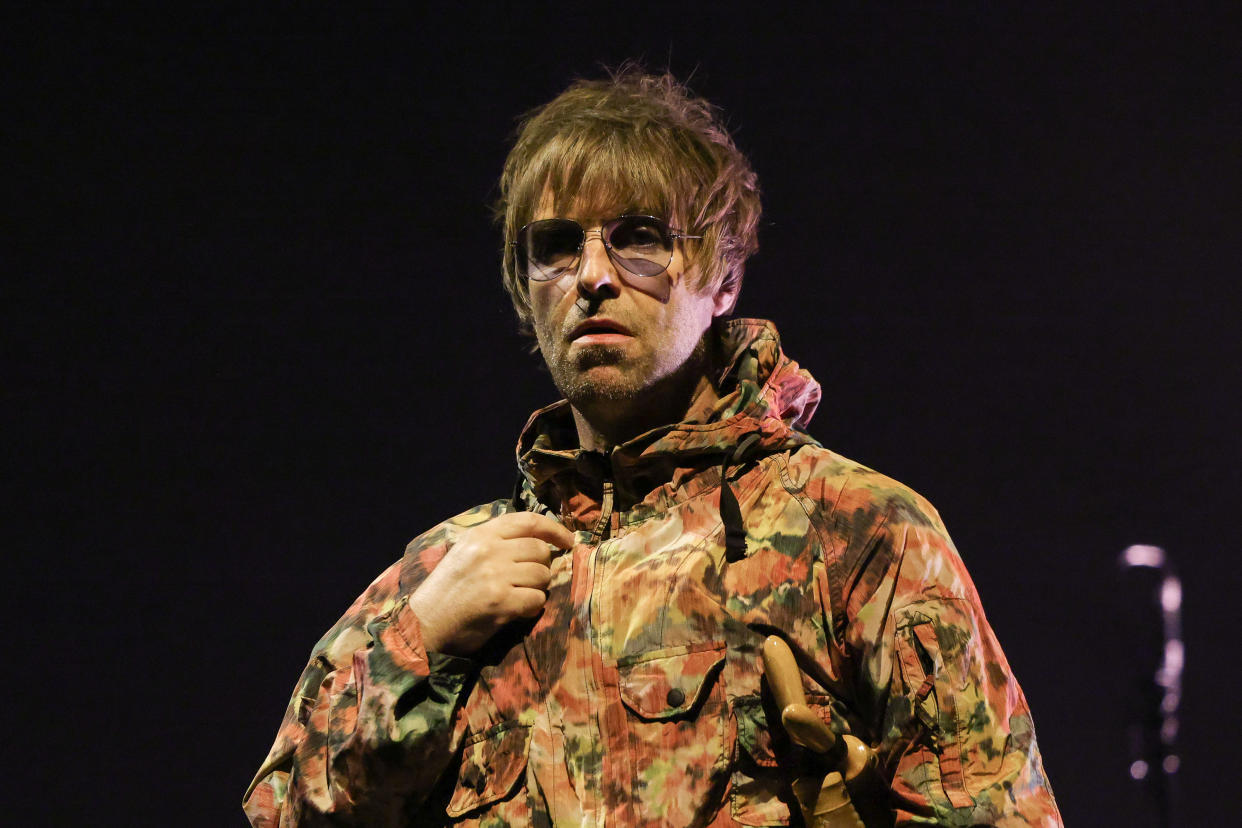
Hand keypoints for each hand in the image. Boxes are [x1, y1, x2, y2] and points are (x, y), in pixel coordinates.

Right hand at [408, 512, 574, 655]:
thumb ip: (496, 542)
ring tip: (517, 595)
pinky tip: (515, 611)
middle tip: (528, 580)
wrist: (424, 625)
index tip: (568, 540)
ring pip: (542, 575)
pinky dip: (531, 608)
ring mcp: (495, 575)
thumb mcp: (465, 553)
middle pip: (540, 550)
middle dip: (542, 567)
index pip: (528, 521)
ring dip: (536, 589)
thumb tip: (540, 540)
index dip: (554, 529)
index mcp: (480, 535)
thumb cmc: (447, 591)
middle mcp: (489, 550)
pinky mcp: (501, 601)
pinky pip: (537, 600)